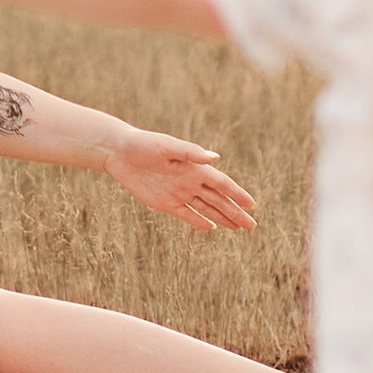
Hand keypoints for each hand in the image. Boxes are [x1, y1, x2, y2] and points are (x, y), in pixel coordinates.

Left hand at [105, 131, 257, 236]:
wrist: (119, 152)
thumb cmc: (144, 144)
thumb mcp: (167, 146)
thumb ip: (191, 153)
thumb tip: (216, 157)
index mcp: (195, 167)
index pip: (222, 184)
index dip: (237, 194)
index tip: (252, 204)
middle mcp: (190, 181)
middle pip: (218, 200)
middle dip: (235, 212)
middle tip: (252, 226)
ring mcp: (179, 193)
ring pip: (206, 209)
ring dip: (223, 218)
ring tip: (239, 228)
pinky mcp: (165, 203)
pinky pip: (187, 214)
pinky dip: (200, 221)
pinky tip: (213, 228)